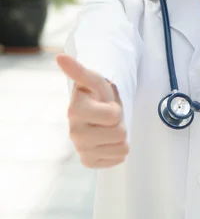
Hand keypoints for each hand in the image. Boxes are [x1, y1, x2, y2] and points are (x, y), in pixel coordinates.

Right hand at [57, 53, 128, 168]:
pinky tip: (108, 140)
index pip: (113, 116)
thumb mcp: (94, 80)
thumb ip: (79, 70)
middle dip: (119, 123)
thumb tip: (60, 57)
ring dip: (120, 136)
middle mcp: (74, 133)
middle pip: (120, 134)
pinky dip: (117, 150)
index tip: (106, 104)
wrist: (97, 111)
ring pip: (122, 148)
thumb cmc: (97, 94)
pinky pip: (117, 160)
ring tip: (109, 127)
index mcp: (74, 111)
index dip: (115, 109)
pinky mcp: (89, 162)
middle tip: (109, 117)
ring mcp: (81, 149)